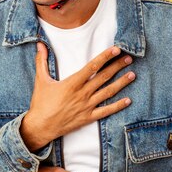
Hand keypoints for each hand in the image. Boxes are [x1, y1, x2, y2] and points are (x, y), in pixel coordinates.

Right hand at [20, 42, 134, 150]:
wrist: (40, 127)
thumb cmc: (41, 103)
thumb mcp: (41, 80)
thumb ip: (42, 61)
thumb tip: (40, 44)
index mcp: (72, 83)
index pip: (92, 67)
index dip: (105, 57)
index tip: (115, 49)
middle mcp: (82, 94)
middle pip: (103, 77)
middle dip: (117, 67)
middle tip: (128, 58)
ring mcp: (86, 106)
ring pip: (107, 92)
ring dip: (121, 83)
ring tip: (132, 75)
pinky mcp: (88, 117)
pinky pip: (106, 111)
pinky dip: (117, 106)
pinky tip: (128, 100)